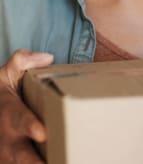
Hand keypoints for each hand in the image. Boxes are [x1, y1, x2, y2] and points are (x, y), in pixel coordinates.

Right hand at [0, 49, 53, 163]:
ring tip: (66, 161)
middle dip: (35, 162)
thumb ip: (22, 61)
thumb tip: (47, 58)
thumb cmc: (4, 91)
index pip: (19, 119)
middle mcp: (7, 138)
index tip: (42, 133)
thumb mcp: (7, 73)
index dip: (30, 127)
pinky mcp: (14, 161)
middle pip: (21, 156)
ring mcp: (10, 154)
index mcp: (8, 112)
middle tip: (56, 162)